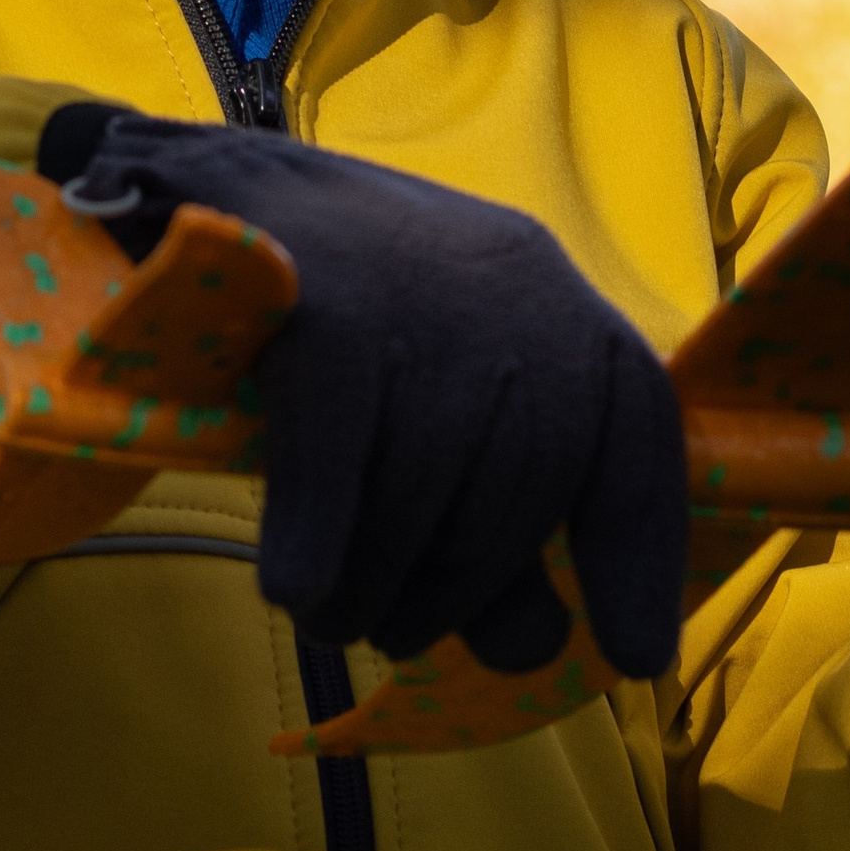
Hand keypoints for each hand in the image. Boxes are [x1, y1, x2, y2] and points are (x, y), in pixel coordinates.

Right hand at [37, 104, 687, 680]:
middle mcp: (516, 287)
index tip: (635, 657)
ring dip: (378, 582)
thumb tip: (535, 652)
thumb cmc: (342, 330)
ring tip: (335, 615)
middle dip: (459, 590)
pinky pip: (339, 456)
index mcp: (561, 305)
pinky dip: (321, 541)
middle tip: (394, 631)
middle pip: (527, 486)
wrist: (208, 193)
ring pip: (429, 482)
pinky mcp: (326, 301)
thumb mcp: (435, 420)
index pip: (638, 436)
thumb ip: (495, 542)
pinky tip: (298, 590)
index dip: (640, 555)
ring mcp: (421, 288)